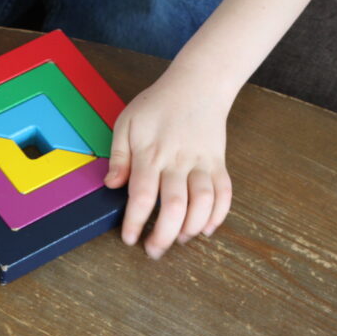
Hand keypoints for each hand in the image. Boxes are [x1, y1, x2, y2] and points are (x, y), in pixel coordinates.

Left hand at [105, 70, 232, 258]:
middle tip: (154, 251)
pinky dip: (219, 214)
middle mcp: (178, 160)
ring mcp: (202, 162)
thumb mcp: (126, 122)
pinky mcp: (219, 163)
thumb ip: (118, 156)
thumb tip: (111, 185)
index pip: (142, 195)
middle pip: (174, 205)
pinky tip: (206, 228)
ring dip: (192, 227)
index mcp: (151, 153)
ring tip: (180, 240)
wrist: (199, 84)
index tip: (130, 239)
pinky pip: (225, 192)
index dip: (136, 221)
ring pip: (203, 201)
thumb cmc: (157, 105)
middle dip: (164, 234)